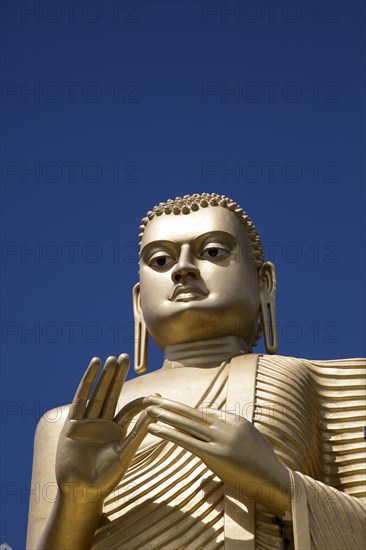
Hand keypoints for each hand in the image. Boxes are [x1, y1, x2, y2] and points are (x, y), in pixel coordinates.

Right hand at [56, 354, 158, 503]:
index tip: (156, 393)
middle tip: (126, 356)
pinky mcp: (72, 423)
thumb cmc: (106, 477)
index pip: (130, 409)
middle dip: (118, 375)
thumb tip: (156, 409)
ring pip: (97, 393)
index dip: (142, 401)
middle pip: (112, 393)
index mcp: (117, 431)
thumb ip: (139, 430)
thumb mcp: (126, 452)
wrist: (81, 492)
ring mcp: (87, 422)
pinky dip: (87, 382)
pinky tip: (94, 366)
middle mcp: (102, 423)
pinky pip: (81, 398)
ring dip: (105, 375)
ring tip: (112, 358)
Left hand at [146, 398, 290, 516]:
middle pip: (191, 412)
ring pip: (187, 424)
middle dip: (170, 404)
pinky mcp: (215, 455)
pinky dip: (169, 433)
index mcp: (234, 420)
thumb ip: (230, 428)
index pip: (204, 413)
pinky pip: (187, 441)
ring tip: (149, 409)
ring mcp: (220, 439)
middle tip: (152, 397)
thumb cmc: (262, 462)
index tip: (167, 405)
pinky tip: (156, 429)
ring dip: (165, 415)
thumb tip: (212, 418)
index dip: (183, 410)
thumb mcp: (249, 437)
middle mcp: (226, 425)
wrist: (275, 479)